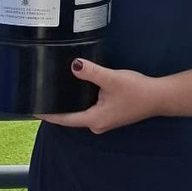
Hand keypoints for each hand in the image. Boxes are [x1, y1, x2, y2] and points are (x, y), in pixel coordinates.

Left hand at [38, 58, 164, 133]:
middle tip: (41, 95)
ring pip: (80, 112)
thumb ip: (92, 72)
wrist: (158, 97)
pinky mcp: (110, 114)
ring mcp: (104, 120)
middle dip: (57, 108)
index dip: (48, 114)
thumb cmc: (136, 90)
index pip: (65, 119)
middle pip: (71, 117)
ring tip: (53, 92)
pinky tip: (77, 90)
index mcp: (94, 120)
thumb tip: (74, 65)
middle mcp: (97, 124)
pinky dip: (80, 101)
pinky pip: (89, 109)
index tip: (33, 109)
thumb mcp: (111, 79)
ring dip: (69, 104)